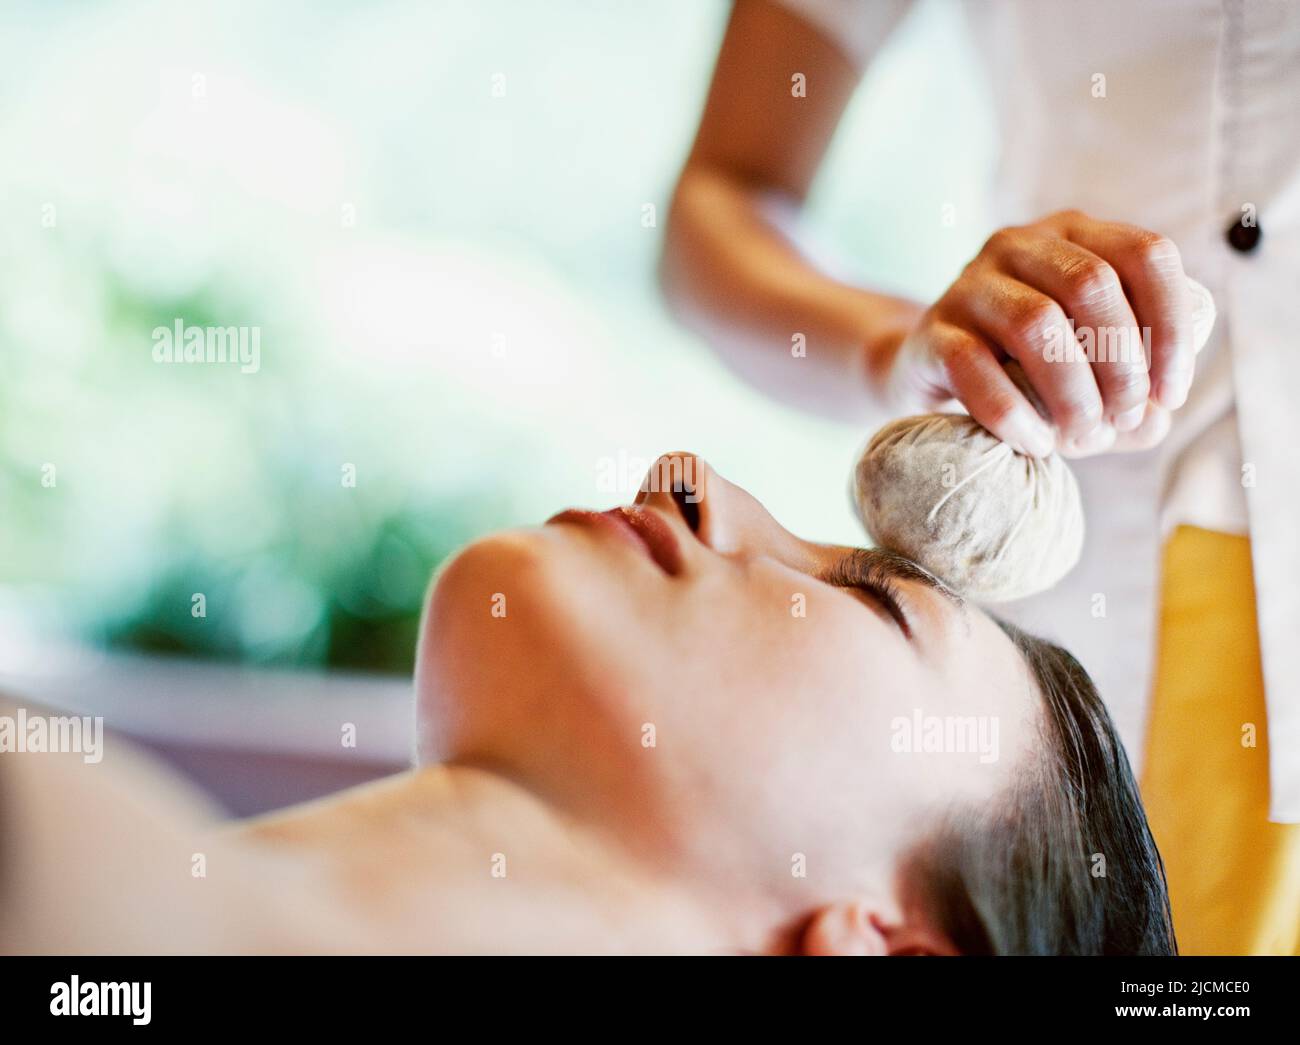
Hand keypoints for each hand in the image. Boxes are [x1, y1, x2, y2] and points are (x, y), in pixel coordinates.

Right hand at [888, 210, 1194, 457]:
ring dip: (1073, 391)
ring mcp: (971, 284)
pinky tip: (1035, 444)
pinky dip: (1015, 414)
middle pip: (1093, 285)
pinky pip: (976, 367)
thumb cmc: (1026, 369)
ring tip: (1083, 437)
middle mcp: (1021, 245)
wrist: (931, 372)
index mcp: (1075, 236)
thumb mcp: (1090, 373)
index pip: (1145, 255)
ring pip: (1037, 323)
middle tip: (1122, 419)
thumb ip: (1134, 396)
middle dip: (1122, 365)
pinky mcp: (934, 331)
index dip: (1171, 326)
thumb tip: (1154, 419)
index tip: (1169, 395)